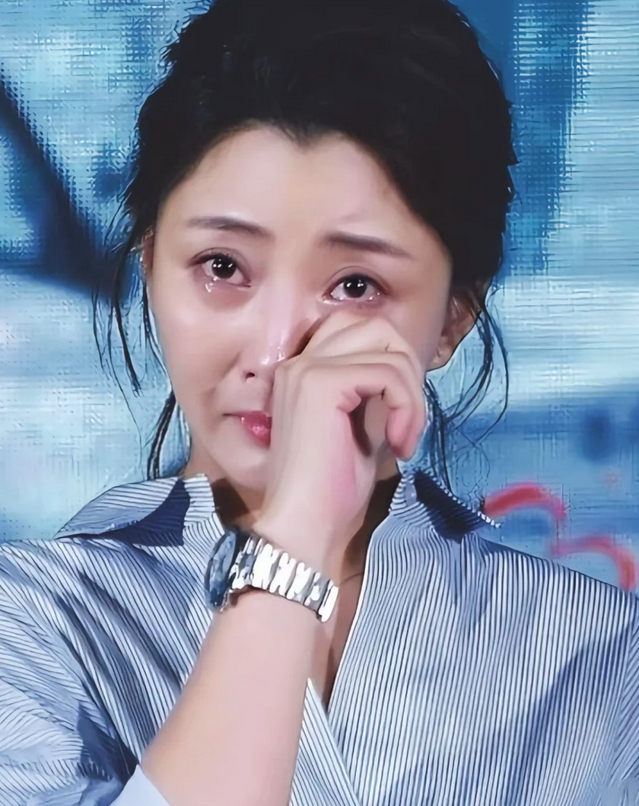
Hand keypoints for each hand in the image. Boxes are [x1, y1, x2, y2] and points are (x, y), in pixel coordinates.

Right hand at [254, 310, 427, 576]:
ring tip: (405, 438)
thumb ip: (377, 394)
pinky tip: (399, 443)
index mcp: (304, 372)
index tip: (400, 414)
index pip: (361, 331)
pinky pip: (387, 373)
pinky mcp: (320, 383)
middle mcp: (300, 362)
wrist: (306, 526)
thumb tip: (407, 373)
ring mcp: (306, 369)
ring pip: (389, 348)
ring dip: (412, 395)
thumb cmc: (332, 491)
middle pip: (376, 326)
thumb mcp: (363, 429)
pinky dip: (407, 406)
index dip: (393, 363)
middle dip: (407, 368)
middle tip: (408, 418)